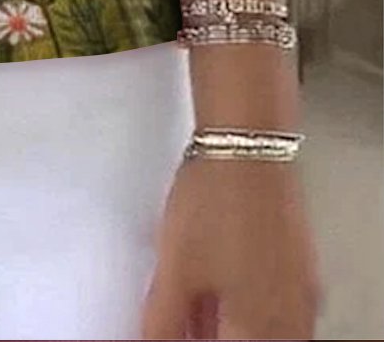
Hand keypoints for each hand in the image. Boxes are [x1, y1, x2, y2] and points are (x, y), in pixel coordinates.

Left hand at [141, 157, 321, 339]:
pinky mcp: (300, 268)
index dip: (188, 340)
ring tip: (193, 295)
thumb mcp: (174, 269)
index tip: (172, 326)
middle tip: (182, 314)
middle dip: (210, 332)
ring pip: (262, 330)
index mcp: (259, 329)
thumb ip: (164, 320)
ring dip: (227, 323)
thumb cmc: (214, 198)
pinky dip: (245, 307)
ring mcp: (300, 293)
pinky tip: (217, 284)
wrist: (246, 143)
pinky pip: (276, 308)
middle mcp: (290, 319)